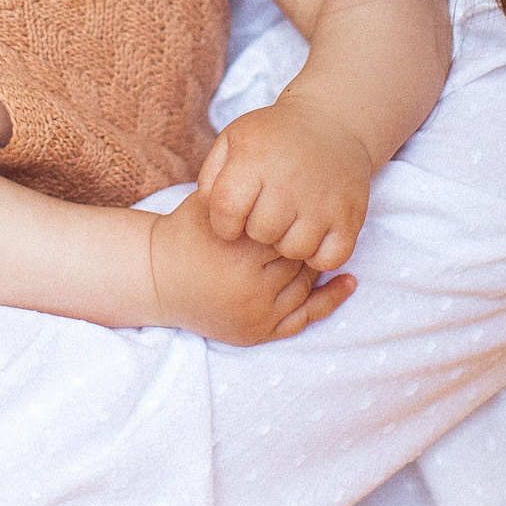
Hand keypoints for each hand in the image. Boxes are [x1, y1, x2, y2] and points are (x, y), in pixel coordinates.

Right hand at [146, 191, 353, 345]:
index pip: (287, 228)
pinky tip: (348, 283)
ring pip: (304, 285)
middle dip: (306, 238)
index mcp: (240, 253)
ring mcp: (257, 314)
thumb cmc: (185, 234)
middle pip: (299, 258)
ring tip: (320, 240)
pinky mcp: (258, 333)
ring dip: (314, 264)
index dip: (296, 213)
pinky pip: (303, 318)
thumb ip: (241, 191)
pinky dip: (328, 301)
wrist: (157, 280)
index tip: (301, 198)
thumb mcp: (209, 204)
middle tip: (312, 218)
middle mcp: (251, 288)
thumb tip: (284, 172)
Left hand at [195, 98, 375, 271]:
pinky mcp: (350, 216)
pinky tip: (312, 235)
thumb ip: (211, 175)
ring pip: (294, 251)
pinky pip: (329, 260)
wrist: (331, 122)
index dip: (223, 222)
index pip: (226, 212)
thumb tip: (211, 210)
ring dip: (286, 243)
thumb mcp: (233, 140)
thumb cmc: (273, 138)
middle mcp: (290, 181)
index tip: (233, 216)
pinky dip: (318, 256)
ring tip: (287, 222)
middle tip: (265, 212)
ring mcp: (324, 201)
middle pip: (260, 233)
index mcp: (256, 160)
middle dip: (256, 229)